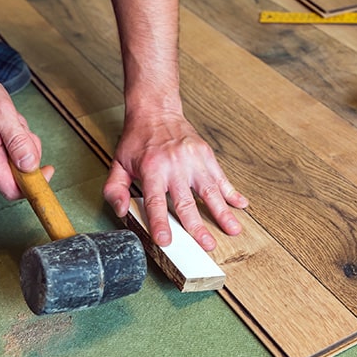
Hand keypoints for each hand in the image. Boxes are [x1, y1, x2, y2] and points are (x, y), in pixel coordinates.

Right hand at [0, 70, 52, 199]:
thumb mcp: (3, 113)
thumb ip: (18, 141)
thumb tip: (31, 165)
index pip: (12, 190)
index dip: (34, 184)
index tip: (48, 168)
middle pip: (17, 173)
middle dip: (27, 151)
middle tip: (20, 127)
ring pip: (13, 161)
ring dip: (20, 142)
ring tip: (8, 121)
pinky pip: (6, 153)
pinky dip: (11, 139)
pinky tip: (3, 124)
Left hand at [103, 110, 247, 250]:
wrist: (157, 110)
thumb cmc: (138, 139)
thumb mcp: (118, 162)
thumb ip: (115, 189)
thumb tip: (121, 211)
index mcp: (152, 169)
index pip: (155, 201)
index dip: (160, 222)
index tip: (165, 240)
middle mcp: (175, 165)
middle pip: (187, 202)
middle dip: (197, 226)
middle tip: (206, 245)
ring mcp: (193, 160)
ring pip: (210, 191)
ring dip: (222, 212)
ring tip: (233, 230)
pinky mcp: (206, 155)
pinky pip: (221, 177)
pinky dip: (232, 192)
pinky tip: (241, 204)